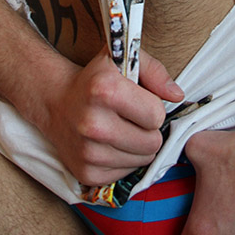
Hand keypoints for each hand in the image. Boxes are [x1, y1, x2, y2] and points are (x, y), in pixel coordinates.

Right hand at [42, 47, 183, 186]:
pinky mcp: (86, 173)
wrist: (57, 101)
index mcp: (104, 90)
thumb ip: (155, 71)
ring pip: (142, 161)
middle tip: (132, 117)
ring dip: (138, 146)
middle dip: (148, 130)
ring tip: (121, 129)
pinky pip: (126, 174)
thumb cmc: (96, 79)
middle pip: (152, 142)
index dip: (152, 107)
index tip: (139, 100)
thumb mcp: (124, 60)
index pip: (156, 115)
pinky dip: (124, 160)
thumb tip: (177, 96)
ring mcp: (88, 152)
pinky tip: (110, 143)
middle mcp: (93, 123)